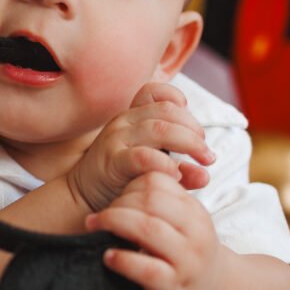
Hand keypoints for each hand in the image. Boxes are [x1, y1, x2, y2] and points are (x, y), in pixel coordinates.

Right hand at [66, 82, 214, 212]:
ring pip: (160, 128)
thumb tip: (206, 175)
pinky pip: (142, 156)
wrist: (83, 198)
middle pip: (167, 110)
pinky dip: (164, 163)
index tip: (192, 124)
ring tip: (203, 160)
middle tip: (206, 152)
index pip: (154, 91)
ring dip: (189, 142)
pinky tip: (176, 174)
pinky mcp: (112, 162)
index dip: (177, 99)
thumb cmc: (122, 179)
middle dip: (194, 129)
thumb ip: (181, 169)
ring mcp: (116, 140)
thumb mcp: (154, 167)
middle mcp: (124, 122)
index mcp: (132, 115)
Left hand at [86, 172, 220, 289]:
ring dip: (114, 223)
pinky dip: (123, 260)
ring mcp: (187, 261)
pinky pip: (146, 269)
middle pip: (152, 202)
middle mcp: (196, 233)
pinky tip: (107, 256)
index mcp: (195, 211)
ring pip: (148, 229)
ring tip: (94, 226)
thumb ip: (163, 201)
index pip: (159, 182)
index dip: (130, 185)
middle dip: (119, 203)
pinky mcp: (173, 287)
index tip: (115, 195)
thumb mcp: (184, 222)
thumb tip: (130, 172)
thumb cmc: (186, 251)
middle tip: (99, 214)